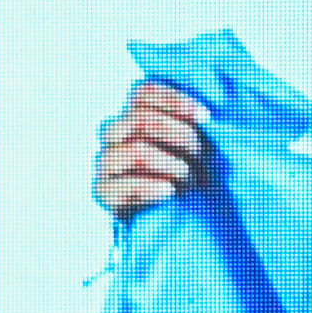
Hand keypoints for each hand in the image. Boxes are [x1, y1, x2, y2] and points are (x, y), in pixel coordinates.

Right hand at [95, 81, 210, 216]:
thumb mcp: (197, 146)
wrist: (177, 220)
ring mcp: (105, 160)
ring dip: (172, 165)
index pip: (143, 92)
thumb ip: (195, 124)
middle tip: (202, 157)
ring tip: (191, 181)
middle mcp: (114, 133)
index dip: (175, 100)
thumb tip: (208, 112)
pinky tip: (169, 190)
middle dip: (180, 136)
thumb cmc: (192, 175)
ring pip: (136, 150)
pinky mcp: (103, 191)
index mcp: (133, 114)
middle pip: (141, 119)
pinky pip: (119, 185)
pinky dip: (148, 187)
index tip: (206, 117)